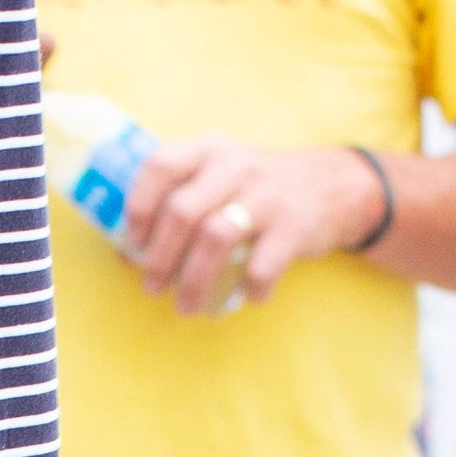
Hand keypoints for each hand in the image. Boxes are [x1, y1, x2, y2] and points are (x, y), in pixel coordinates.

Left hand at [114, 136, 377, 316]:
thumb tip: (124, 253)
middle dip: (159, 258)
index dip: (138, 207)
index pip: (160, 166)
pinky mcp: (294, 225)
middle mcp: (236, 165)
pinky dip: (248, 288)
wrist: (331, 186)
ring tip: (184, 306)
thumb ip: (174, 203)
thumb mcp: (216, 178)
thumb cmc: (252, 191)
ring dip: (192, 281)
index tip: (131, 244)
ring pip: (215, 239)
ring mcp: (267, 193)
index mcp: (208, 150)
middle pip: (182, 212)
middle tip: (152, 287)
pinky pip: (261, 265)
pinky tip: (242, 297)